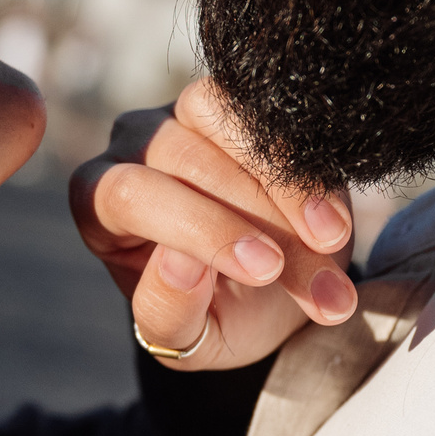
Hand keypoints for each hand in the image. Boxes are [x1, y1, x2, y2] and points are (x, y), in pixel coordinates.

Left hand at [69, 78, 358, 369]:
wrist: (274, 289)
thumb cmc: (217, 312)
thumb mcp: (190, 337)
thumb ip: (169, 311)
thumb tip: (180, 262)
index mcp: (99, 203)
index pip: (130, 196)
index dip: (200, 228)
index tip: (266, 269)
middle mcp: (133, 146)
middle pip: (185, 160)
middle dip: (260, 219)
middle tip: (318, 269)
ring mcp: (183, 113)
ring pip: (230, 124)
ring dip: (290, 187)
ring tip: (333, 242)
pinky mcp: (238, 98)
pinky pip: (269, 108)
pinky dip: (308, 164)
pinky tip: (335, 216)